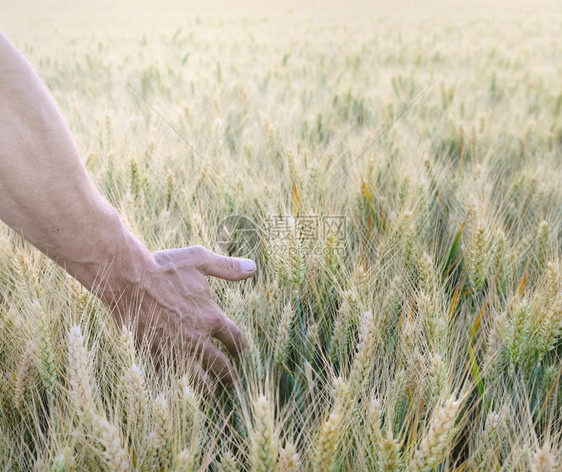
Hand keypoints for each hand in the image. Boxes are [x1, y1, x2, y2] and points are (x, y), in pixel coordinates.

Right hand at [110, 245, 255, 389]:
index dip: (240, 349)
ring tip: (211, 392)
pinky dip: (175, 386)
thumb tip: (252, 267)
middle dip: (229, 376)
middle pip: (221, 367)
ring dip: (207, 389)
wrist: (127, 280)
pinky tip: (177, 388)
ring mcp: (175, 350)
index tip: (240, 354)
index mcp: (211, 318)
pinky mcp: (153, 356)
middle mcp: (197, 339)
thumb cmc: (164, 268)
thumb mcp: (200, 260)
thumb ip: (228, 267)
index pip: (235, 340)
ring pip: (198, 382)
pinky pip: (169, 380)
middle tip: (232, 382)